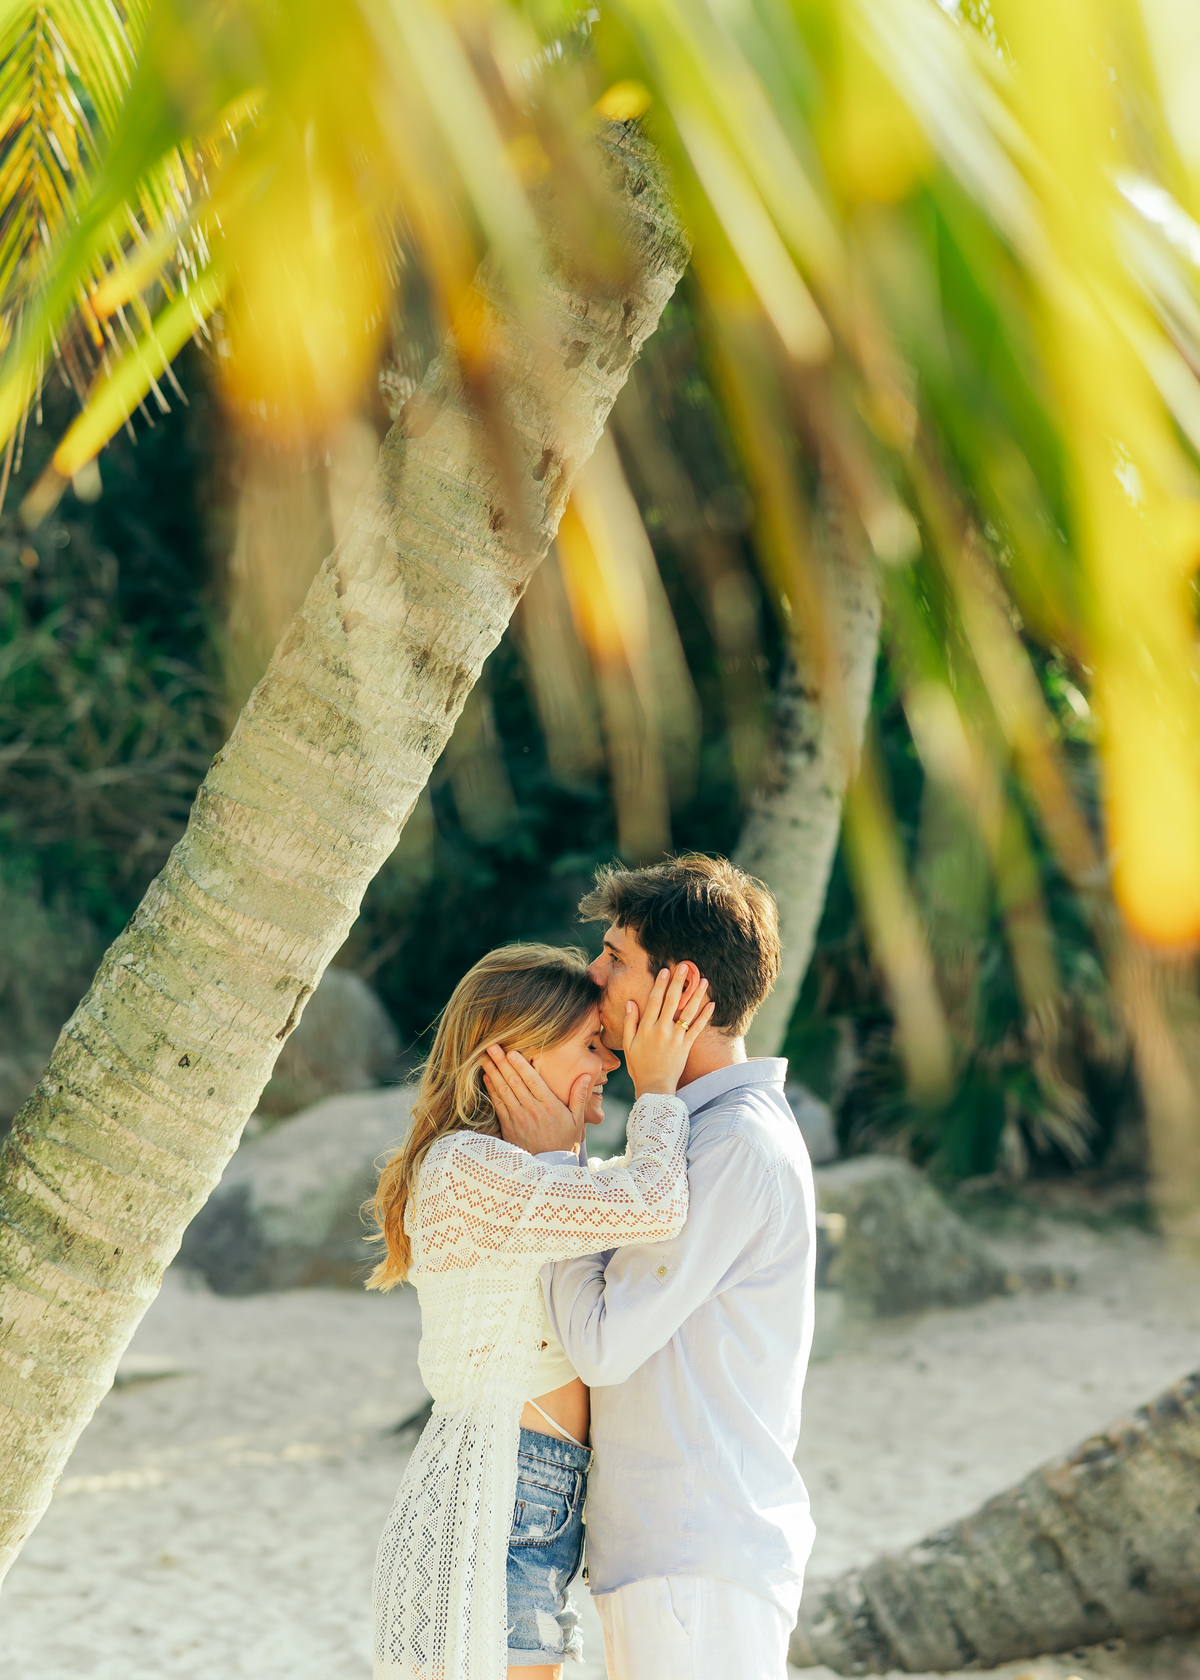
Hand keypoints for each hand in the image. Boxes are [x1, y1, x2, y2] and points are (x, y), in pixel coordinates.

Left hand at [482, 1044, 590, 1155]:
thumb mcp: (577, 1120)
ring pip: (503, 1091)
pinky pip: (498, 1104)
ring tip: (485, 1057)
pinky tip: (486, 1077)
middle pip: (515, 1082)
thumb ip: (579, 1096)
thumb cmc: (565, 1142)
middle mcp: (532, 1110)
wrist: (550, 1168)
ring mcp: (518, 1118)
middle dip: (502, 1062)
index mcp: (549, 1106)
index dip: (521, 1065)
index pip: (533, 1081)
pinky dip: (491, 1089)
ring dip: (493, 1072)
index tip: (512, 1051)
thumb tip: (585, 1076)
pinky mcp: (508, 1126)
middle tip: (492, 1046)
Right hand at [623, 964, 714, 1097]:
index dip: (660, 984)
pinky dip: (705, 1016)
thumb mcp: (628, 1044)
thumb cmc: (639, 1066)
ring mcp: (675, 1038)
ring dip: (696, 994)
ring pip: (687, 1012)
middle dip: (678, 982)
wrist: (654, 1087)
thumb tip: (631, 1002)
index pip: (653, 1000)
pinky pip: (697, 1028)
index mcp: (646, 1028)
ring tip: (703, 980)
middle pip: (671, 1001)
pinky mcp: (686, 1046)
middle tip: (685, 966)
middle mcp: (661, 1029)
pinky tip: (712, 1004)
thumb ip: (630, 1022)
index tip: (665, 970)